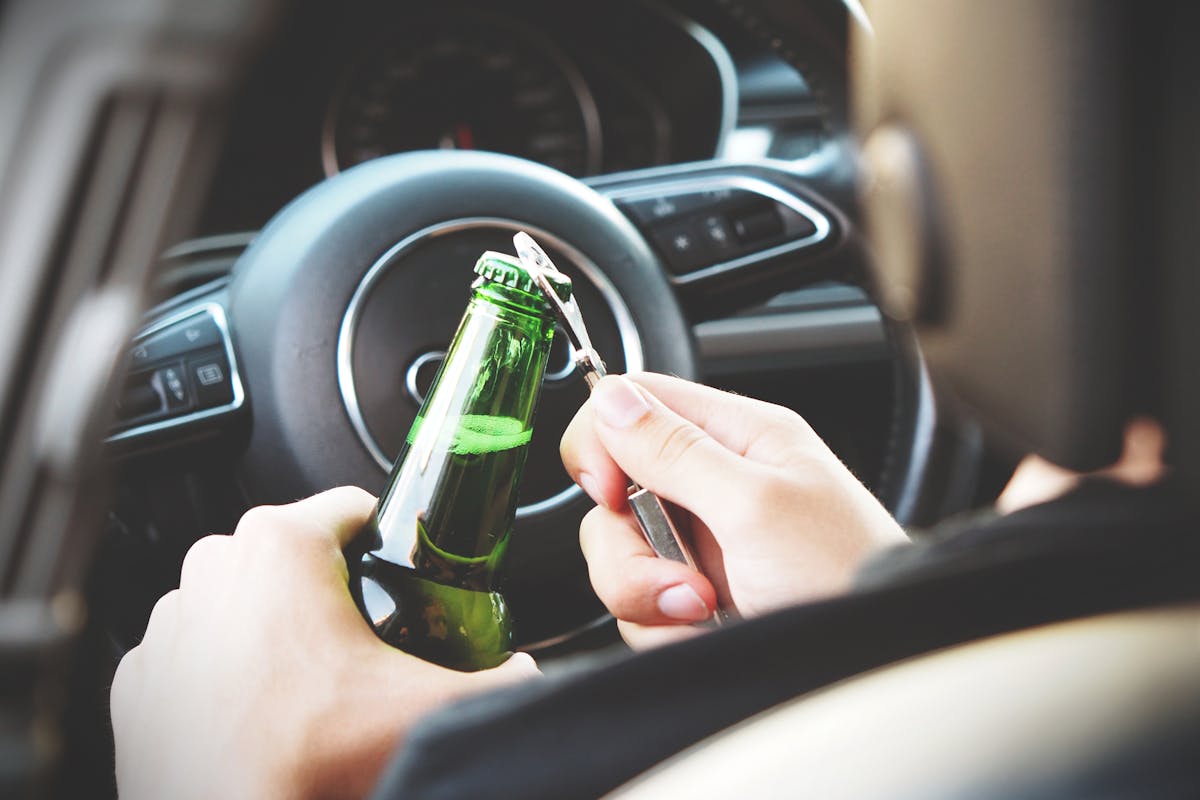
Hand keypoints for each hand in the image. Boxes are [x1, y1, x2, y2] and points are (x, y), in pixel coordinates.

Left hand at [111, 487, 538, 799]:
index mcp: (280, 544)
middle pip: (296, 553)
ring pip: (240, 597)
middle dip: (330, 587)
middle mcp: (212, 565)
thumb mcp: (431, 707)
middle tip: (364, 641)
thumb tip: (530, 673)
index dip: (390, 542)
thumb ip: (503, 679)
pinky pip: (196, 649)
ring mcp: (168, 621)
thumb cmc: (308, 761)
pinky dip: (223, 669)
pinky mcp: (139, 675)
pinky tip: (258, 708)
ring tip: (309, 682)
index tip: (402, 578)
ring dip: (272, 625)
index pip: (354, 509)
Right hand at [560, 373, 906, 647]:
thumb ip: (677, 450)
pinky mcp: (693, 597)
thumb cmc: (845, 576)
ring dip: (647, 593)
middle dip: (630, 545)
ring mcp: (702, 543)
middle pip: (614, 491)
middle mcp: (714, 484)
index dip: (603, 442)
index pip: (635, 402)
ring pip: (619, 553)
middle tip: (680, 574)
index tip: (610, 492)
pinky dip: (662, 626)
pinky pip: (637, 604)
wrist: (870, 662)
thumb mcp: (757, 505)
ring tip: (705, 608)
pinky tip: (706, 629)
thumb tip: (611, 397)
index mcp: (739, 436)